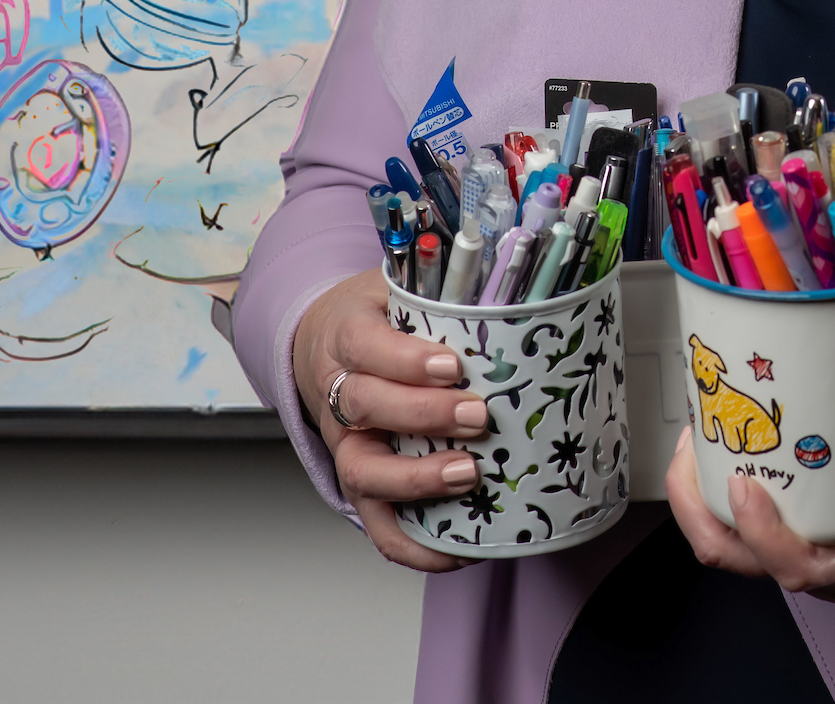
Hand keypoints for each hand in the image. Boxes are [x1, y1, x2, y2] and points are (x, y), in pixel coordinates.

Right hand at [291, 268, 486, 571]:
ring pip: (364, 472)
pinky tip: (456, 549)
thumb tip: (510, 284)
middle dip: (424, 415)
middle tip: (478, 415)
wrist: (324, 342)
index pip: (369, 348)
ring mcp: (346, 445)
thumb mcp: (398, 287)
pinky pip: (377, 524)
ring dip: (417, 480)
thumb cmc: (377, 316)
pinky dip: (413, 544)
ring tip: (470, 474)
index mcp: (348, 337)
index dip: (409, 360)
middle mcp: (338, 395)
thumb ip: (440, 289)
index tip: (454, 366)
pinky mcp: (359, 483)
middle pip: (367, 408)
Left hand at [665, 355, 834, 637]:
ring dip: (698, 499)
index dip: (764, 534)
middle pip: (741, 557)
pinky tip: (722, 451)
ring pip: (732, 550)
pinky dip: (719, 499)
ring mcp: (812, 556)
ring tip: (693, 437)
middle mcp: (830, 565)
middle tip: (696, 436)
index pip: (801, 566)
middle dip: (700, 502)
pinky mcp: (803, 541)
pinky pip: (743, 537)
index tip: (747, 488)